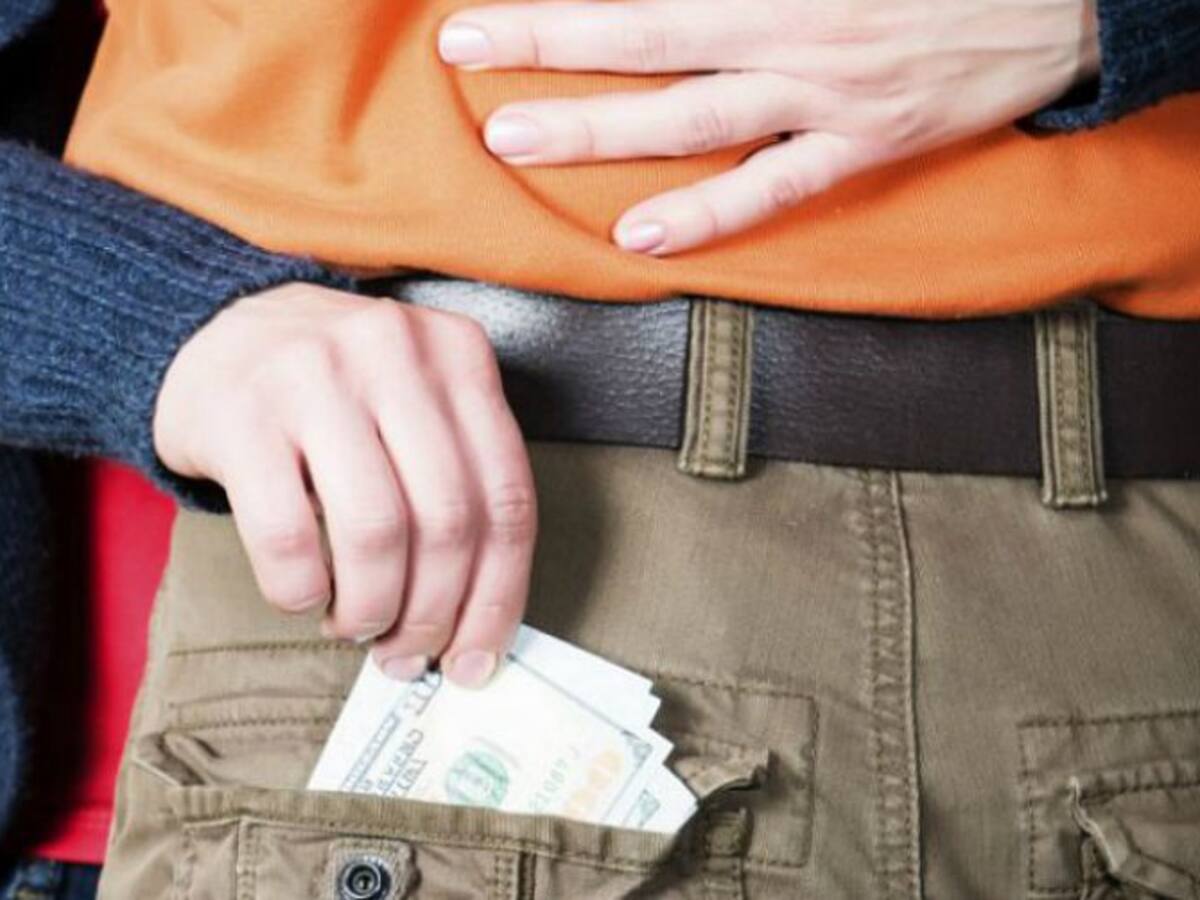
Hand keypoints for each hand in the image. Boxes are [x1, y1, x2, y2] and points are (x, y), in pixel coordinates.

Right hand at [154, 283, 535, 686]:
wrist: (217, 332)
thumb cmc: (338, 391)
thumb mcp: (419, 402)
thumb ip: (460, 481)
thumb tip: (478, 619)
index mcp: (459, 355)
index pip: (507, 496)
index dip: (498, 596)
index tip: (477, 657)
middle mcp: (395, 353)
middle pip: (448, 521)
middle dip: (433, 613)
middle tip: (408, 653)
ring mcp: (315, 377)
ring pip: (375, 532)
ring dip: (371, 607)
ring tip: (356, 624)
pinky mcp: (242, 414)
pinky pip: (288, 535)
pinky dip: (302, 590)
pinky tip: (304, 595)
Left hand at [438, 0, 1100, 254]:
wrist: (1055, 6)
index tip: (494, 7)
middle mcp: (794, 30)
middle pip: (649, 36)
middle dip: (551, 43)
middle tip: (470, 49)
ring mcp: (828, 94)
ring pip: (693, 115)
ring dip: (599, 127)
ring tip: (516, 136)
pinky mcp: (863, 147)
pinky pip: (774, 187)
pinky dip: (708, 213)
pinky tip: (640, 235)